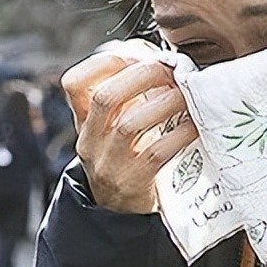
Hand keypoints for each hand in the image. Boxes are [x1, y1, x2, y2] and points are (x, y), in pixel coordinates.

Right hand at [61, 49, 197, 213]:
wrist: (119, 211)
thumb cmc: (126, 155)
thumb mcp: (114, 125)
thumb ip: (128, 94)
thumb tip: (161, 58)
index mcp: (83, 120)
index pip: (73, 83)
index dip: (103, 62)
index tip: (136, 55)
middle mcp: (90, 141)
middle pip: (105, 98)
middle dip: (142, 76)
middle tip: (171, 69)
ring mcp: (108, 164)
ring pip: (129, 125)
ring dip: (164, 103)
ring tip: (186, 94)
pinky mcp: (132, 183)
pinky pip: (155, 153)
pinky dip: (178, 134)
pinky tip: (194, 125)